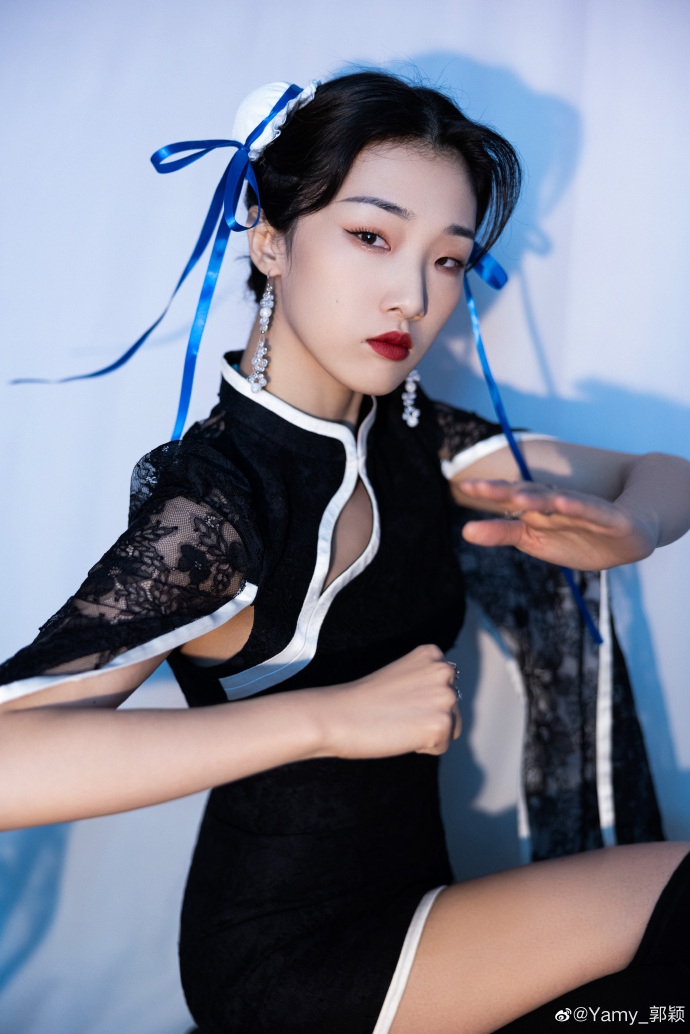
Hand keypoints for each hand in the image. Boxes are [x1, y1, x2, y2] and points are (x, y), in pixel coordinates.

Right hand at [307, 645, 460, 759]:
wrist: (339, 715)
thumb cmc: (363, 699)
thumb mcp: (402, 675)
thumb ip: (426, 680)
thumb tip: (445, 702)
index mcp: (432, 654)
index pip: (447, 686)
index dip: (422, 700)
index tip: (399, 698)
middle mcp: (444, 671)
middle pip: (453, 708)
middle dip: (429, 716)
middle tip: (398, 713)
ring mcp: (445, 698)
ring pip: (451, 728)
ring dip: (428, 732)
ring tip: (400, 723)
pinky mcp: (442, 724)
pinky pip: (441, 747)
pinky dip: (422, 747)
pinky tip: (401, 734)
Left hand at [458, 478, 657, 569]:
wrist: (628, 535)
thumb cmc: (574, 535)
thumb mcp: (533, 539)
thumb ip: (501, 532)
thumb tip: (464, 531)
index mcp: (536, 508)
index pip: (509, 497)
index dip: (488, 492)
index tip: (464, 485)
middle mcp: (555, 504)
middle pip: (527, 495)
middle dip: (503, 492)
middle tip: (476, 487)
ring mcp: (581, 510)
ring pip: (556, 502)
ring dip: (538, 498)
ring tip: (517, 497)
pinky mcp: (608, 519)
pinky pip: (591, 512)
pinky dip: (579, 507)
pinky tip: (564, 503)